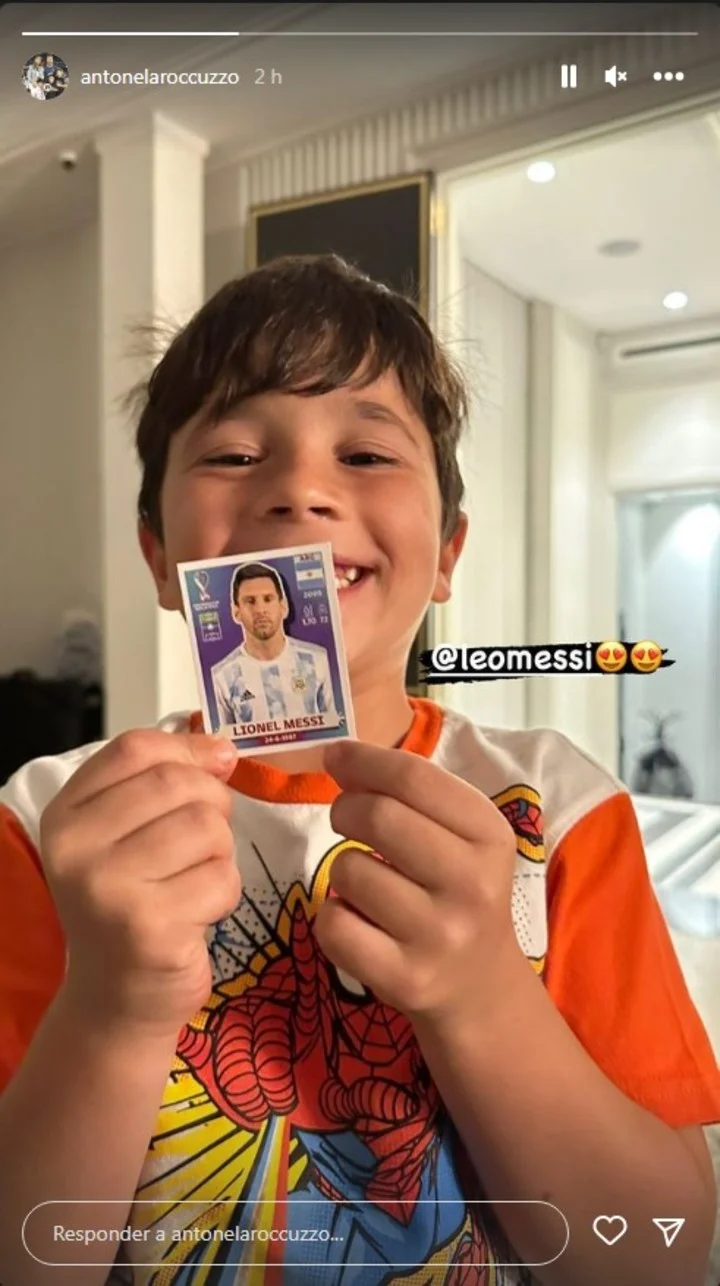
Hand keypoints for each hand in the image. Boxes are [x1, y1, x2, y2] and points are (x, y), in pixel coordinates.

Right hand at [39, 730, 240, 1038]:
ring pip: (206, 828)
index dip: (187, 749)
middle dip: (213, 806)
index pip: (134, 748)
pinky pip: (221, 879)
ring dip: (219, 854)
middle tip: (204, 842)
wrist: (116, 998)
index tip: (216, 766)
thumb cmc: (131, 903)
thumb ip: (164, 780)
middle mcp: (76, 848)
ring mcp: (108, 889)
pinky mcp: (150, 928)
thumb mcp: (127, 833)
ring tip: (193, 880)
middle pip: (177, 784)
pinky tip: (196, 914)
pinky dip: (224, 894)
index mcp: (65, 813)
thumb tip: (222, 748)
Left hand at [314, 740, 522, 1025]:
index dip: (364, 759)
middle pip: (378, 817)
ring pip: (348, 871)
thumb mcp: (461, 836)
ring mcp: (440, 935)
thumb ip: (411, 793)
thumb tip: (339, 757)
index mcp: (490, 835)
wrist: (481, 986)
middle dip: (346, 808)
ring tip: (366, 882)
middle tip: (346, 817)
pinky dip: (332, 917)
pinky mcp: (406, 978)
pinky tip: (357, 921)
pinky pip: (334, 925)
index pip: (415, 777)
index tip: (336, 755)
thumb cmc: (458, 891)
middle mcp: (472, 884)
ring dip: (342, 869)